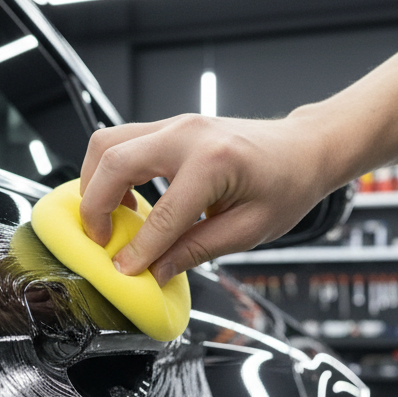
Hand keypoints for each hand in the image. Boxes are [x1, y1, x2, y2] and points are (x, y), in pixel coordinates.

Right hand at [79, 112, 335, 284]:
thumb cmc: (287, 185)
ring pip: (107, 144)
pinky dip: (109, 172)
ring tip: (106, 221)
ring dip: (94, 184)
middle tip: (100, 242)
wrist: (303, 148)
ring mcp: (175, 125)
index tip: (124, 271)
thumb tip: (154, 271)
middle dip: (96, 207)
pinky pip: (121, 142)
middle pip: (113, 162)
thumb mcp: (248, 230)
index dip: (138, 249)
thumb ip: (196, 250)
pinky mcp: (169, 127)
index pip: (161, 213)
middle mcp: (187, 135)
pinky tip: (124, 201)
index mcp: (213, 162)